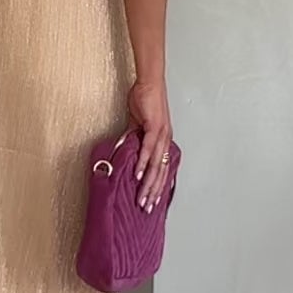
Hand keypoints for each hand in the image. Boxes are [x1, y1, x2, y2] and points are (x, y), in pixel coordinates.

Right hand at [127, 76, 172, 212]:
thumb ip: (133, 139)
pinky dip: (143, 163)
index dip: (157, 187)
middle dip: (153, 193)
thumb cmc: (144, 100)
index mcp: (163, 142)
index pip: (161, 170)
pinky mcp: (155, 127)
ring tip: (142, 198)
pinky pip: (149, 149)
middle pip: (161, 173)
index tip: (151, 202)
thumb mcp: (137, 124)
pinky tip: (138, 175)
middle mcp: (166, 141)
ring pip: (156, 165)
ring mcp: (162, 135)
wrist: (149, 83)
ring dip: (149, 183)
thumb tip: (126, 152)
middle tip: (146, 209)